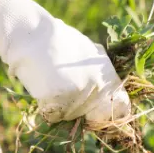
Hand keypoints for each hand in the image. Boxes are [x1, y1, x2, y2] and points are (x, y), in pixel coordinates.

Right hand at [0, 0, 130, 124]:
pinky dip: (45, 106)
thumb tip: (102, 98)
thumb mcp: (86, 52)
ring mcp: (79, 94)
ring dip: (59, 107)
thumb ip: (96, 74)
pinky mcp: (59, 100)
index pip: (122, 107)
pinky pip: (52, 115)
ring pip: (69, 117)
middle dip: (81, 113)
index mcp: (107, 73)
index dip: (110, 115)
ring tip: (50, 82)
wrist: (31, 35)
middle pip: (92, 117)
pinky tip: (41, 86)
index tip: (97, 116)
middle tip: (66, 97)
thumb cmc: (55, 42)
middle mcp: (97, 85)